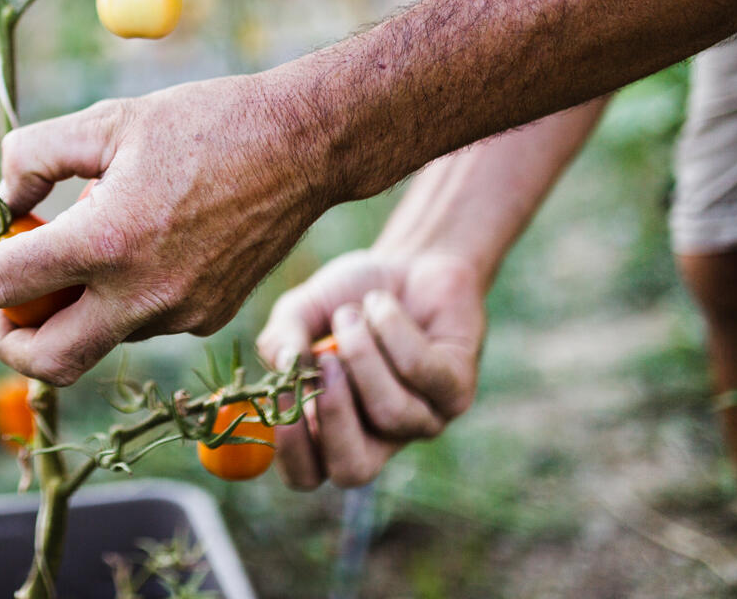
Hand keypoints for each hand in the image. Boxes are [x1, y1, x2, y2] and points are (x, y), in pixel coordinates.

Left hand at [0, 69, 329, 384]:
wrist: (303, 148)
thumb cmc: (206, 124)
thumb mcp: (108, 119)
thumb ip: (35, 156)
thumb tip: (3, 201)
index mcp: (107, 242)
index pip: (2, 287)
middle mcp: (141, 295)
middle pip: (44, 362)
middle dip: (9, 338)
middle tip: (7, 297)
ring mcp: (178, 315)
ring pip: (96, 340)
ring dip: (71, 310)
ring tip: (88, 246)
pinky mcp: (207, 318)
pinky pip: (142, 324)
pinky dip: (120, 300)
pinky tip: (141, 248)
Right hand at [256, 249, 483, 488]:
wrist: (408, 261)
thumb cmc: (348, 295)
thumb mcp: (301, 311)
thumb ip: (280, 339)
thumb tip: (285, 365)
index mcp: (328, 428)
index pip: (306, 474)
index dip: (290, 450)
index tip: (280, 393)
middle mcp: (376, 437)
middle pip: (354, 471)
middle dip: (335, 417)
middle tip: (325, 361)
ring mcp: (421, 420)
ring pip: (391, 412)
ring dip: (362, 353)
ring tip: (351, 312)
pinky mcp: (457, 393)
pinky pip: (421, 372)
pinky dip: (391, 329)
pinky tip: (381, 304)